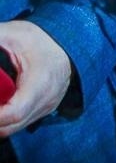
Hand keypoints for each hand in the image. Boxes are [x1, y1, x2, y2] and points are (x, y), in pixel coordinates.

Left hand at [0, 20, 73, 137]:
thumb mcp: (10, 34)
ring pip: (13, 128)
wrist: (64, 46)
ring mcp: (46, 108)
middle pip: (11, 125)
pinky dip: (4, 121)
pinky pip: (19, 124)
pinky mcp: (43, 110)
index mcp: (41, 81)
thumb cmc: (38, 40)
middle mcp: (46, 99)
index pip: (15, 112)